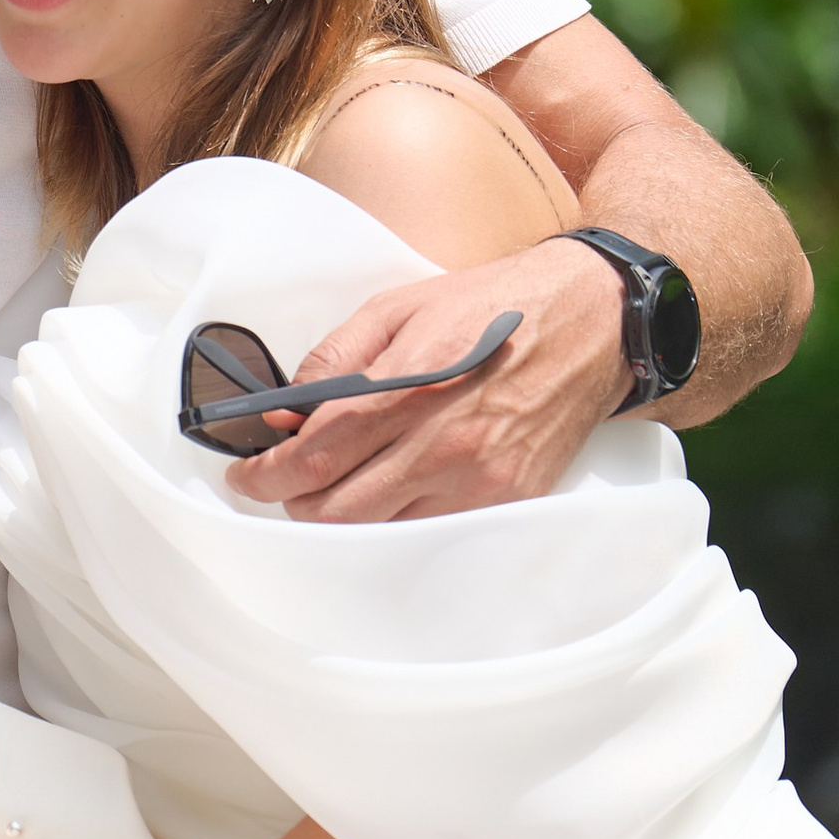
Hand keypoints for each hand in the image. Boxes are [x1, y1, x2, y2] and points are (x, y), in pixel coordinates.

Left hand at [231, 239, 627, 522]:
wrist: (594, 319)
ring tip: (333, 485)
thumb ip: (332, 362)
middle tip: (281, 482)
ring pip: (378, 532)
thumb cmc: (491, 305)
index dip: (264, 477)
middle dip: (293, 502)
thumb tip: (283, 413)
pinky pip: (428, 533)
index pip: (313, 457)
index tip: (245, 476)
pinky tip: (386, 492)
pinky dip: (393, 521)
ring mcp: (478, 479)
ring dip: (340, 516)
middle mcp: (442, 443)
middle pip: (336, 510)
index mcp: (408, 388)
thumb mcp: (398, 306)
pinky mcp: (508, 499)